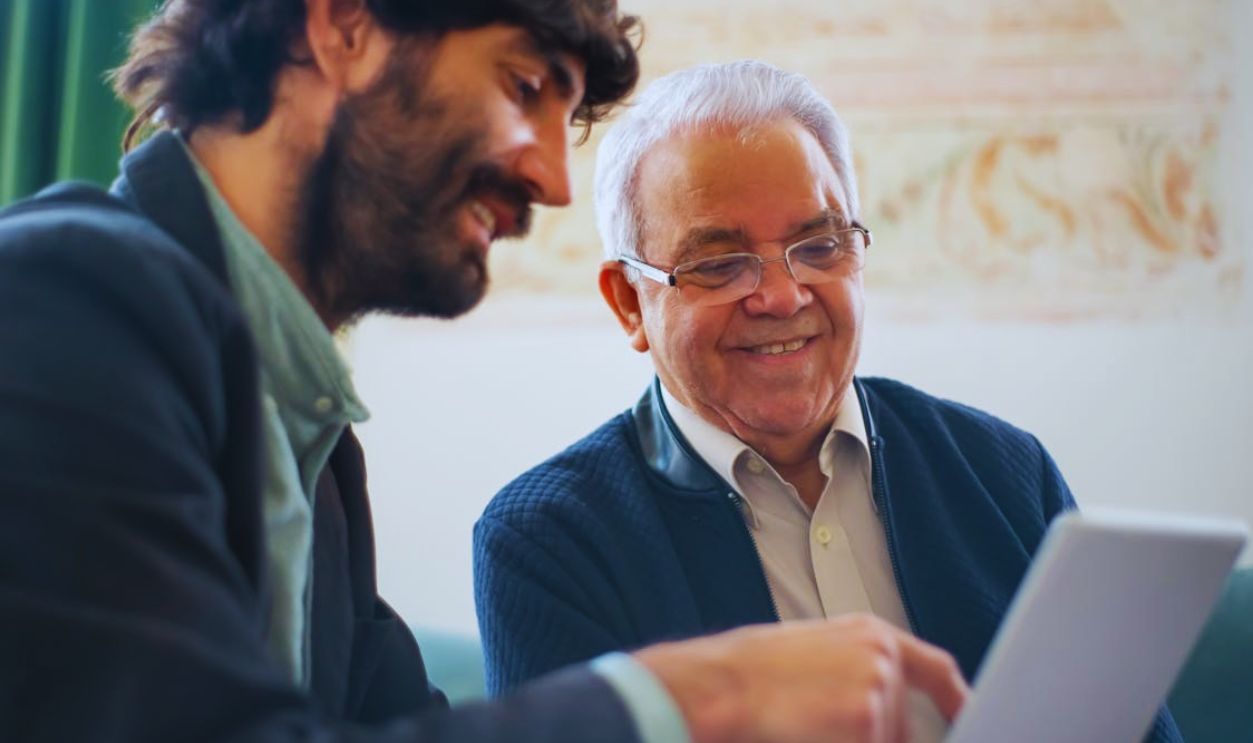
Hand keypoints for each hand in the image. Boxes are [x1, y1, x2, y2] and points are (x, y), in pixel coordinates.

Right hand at [634, 614, 967, 742]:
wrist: (720, 686)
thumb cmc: (750, 674)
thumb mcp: (814, 654)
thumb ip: (858, 673)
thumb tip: (881, 711)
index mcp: (870, 635)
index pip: (936, 669)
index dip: (957, 697)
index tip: (967, 712)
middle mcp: (883, 659)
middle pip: (899, 725)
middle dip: (868, 737)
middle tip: (817, 724)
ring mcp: (880, 693)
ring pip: (882, 741)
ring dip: (850, 742)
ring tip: (802, 724)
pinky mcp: (869, 726)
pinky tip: (804, 733)